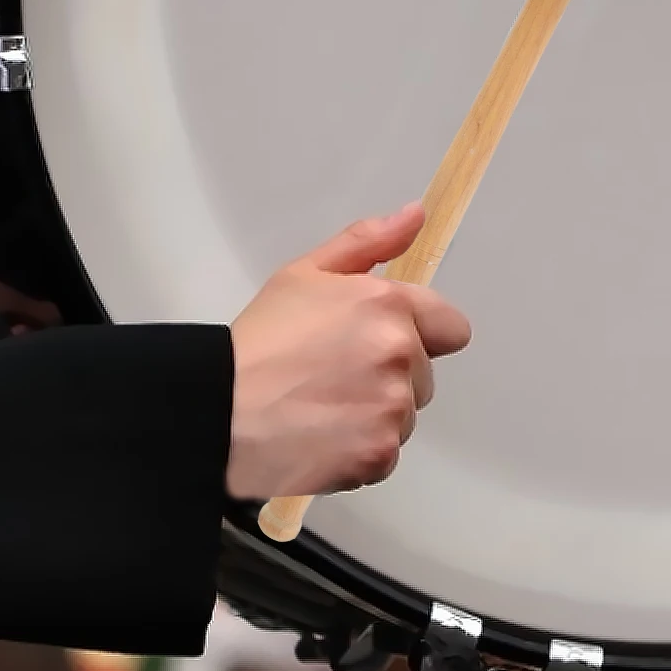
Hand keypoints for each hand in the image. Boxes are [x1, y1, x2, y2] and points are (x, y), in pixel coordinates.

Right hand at [226, 204, 470, 500]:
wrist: (220, 412)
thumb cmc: (255, 344)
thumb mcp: (301, 275)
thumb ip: (365, 243)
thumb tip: (415, 215)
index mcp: (388, 305)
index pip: (450, 326)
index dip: (416, 333)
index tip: (373, 343)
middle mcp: (401, 355)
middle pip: (424, 375)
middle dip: (388, 377)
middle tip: (329, 377)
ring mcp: (393, 409)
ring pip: (403, 416)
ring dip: (373, 416)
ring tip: (317, 410)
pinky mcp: (380, 455)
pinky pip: (384, 454)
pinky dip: (358, 451)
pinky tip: (317, 438)